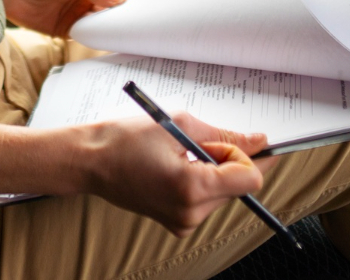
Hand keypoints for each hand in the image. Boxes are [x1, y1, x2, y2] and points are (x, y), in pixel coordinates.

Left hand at [0, 0, 126, 37]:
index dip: (125, 5)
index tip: (137, 16)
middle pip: (108, 14)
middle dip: (118, 22)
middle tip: (133, 32)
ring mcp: (75, 15)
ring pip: (97, 26)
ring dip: (106, 32)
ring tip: (120, 41)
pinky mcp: (64, 29)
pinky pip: (82, 37)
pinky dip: (91, 40)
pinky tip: (99, 45)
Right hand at [82, 112, 272, 235]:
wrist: (91, 161)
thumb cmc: (126, 139)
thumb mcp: (179, 125)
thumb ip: (224, 135)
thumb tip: (258, 141)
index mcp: (192, 187)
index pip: (250, 178)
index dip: (246, 154)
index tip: (238, 139)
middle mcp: (190, 213)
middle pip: (238, 186)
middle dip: (228, 159)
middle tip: (196, 141)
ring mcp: (183, 222)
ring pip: (224, 193)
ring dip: (214, 170)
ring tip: (180, 154)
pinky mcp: (177, 223)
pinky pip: (207, 201)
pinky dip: (202, 181)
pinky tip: (176, 167)